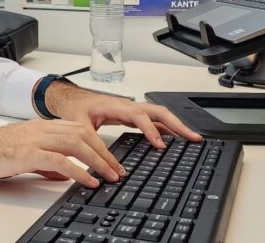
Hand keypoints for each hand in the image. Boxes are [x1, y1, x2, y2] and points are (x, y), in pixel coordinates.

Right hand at [0, 119, 125, 187]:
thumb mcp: (23, 156)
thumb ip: (46, 162)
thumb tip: (66, 173)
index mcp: (39, 126)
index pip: (77, 130)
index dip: (98, 144)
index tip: (111, 160)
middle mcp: (39, 128)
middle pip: (82, 134)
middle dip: (105, 153)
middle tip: (118, 170)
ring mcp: (33, 139)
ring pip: (76, 144)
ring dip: (98, 161)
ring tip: (110, 176)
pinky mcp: (26, 153)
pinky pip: (59, 160)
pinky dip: (79, 171)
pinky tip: (88, 181)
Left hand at [44, 82, 201, 149]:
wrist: (71, 98)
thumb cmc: (75, 107)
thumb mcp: (79, 126)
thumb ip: (92, 144)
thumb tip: (108, 165)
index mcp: (116, 105)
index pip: (139, 116)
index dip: (152, 130)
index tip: (160, 145)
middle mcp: (128, 105)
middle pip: (158, 111)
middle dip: (177, 124)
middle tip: (193, 137)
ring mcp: (132, 109)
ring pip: (159, 114)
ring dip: (176, 125)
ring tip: (192, 138)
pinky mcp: (132, 115)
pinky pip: (154, 120)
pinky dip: (167, 127)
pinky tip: (175, 138)